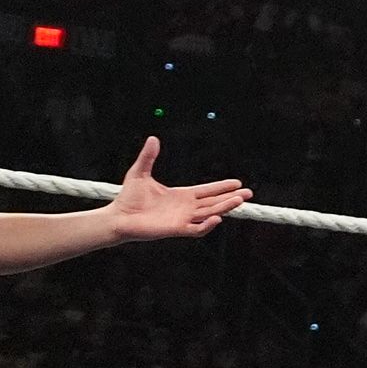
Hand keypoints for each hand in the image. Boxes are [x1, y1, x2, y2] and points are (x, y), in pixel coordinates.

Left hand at [104, 139, 249, 243]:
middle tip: (248, 193)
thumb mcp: (140, 172)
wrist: (118, 217)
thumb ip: (148, 156)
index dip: (222, 187)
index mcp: (181, 195)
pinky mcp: (176, 229)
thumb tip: (153, 138)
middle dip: (231, 198)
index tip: (237, 182)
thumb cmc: (128, 198)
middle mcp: (185, 208)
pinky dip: (207, 225)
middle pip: (214, 203)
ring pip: (210, 214)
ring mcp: (182, 219)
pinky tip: (217, 218)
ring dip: (225, 208)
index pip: (207, 191)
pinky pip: (196, 229)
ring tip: (239, 200)